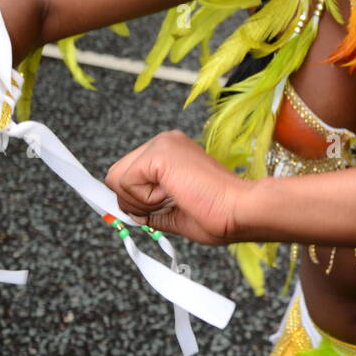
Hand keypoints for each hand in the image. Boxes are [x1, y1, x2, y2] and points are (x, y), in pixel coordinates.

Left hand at [105, 130, 246, 244]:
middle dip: (133, 201)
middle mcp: (164, 141)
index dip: (133, 198)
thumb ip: (149, 209)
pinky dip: (145, 199)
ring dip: (141, 201)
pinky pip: (126, 183)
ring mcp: (161, 143)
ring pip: (117, 179)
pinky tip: (174, 195)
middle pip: (115, 175)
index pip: (128, 173)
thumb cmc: (219, 214)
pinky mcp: (158, 153)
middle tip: (166, 207)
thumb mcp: (173, 213)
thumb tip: (128, 212)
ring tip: (175, 200)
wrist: (240, 210)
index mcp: (170, 152)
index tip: (151, 212)